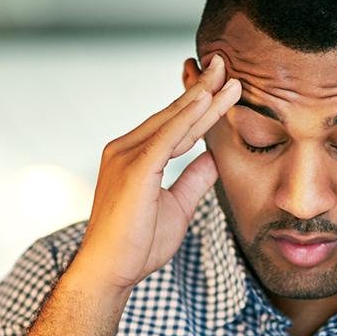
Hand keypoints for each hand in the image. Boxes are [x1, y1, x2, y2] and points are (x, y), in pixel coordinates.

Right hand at [71, 54, 240, 293]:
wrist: (110, 271)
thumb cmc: (138, 244)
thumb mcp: (178, 207)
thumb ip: (193, 179)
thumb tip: (213, 158)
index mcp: (136, 156)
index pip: (176, 125)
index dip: (201, 105)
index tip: (224, 85)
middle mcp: (126, 148)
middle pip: (174, 114)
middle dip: (203, 89)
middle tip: (226, 64)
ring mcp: (126, 156)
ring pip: (172, 121)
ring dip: (202, 97)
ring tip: (226, 76)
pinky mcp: (133, 169)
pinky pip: (166, 138)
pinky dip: (186, 118)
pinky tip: (205, 100)